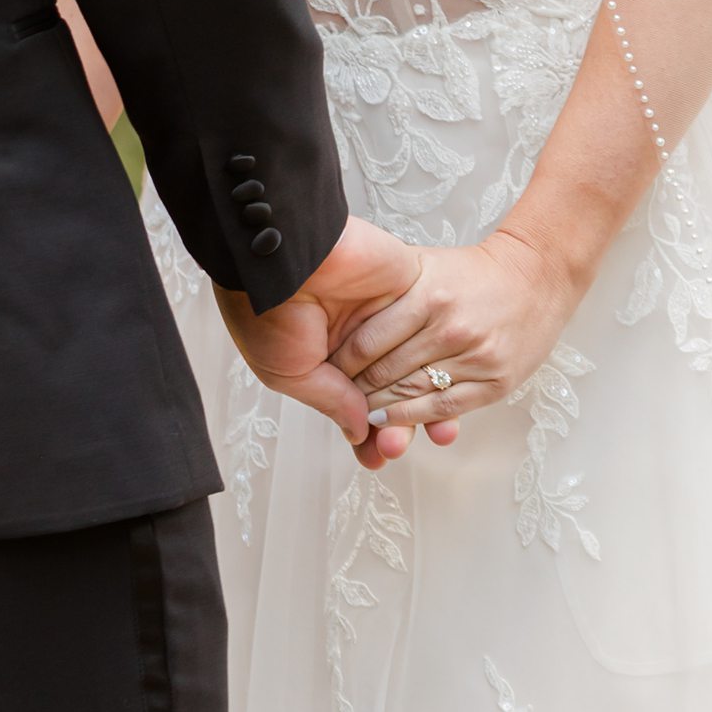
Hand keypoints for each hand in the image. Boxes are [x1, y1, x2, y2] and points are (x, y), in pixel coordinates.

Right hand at [216, 217, 451, 469]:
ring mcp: (383, 316)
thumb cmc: (267, 311)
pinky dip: (437, 364)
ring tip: (428, 435)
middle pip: (390, 392)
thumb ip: (331, 401)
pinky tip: (444, 388)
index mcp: (323, 356)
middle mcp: (356, 339)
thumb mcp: (289, 371)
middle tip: (397, 450)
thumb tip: (363, 432)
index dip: (368, 432)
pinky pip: (431, 335)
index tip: (379, 458)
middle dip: (395, 425)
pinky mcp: (408, 292)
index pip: (353, 402)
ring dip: (422, 404)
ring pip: (416, 368)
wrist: (282, 253)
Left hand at [329, 220, 581, 424]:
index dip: (341, 361)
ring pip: (412, 394)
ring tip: (355, 414)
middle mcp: (451, 327)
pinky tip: (388, 421)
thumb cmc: (474, 274)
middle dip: (354, 390)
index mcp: (429, 294)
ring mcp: (476, 357)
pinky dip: (411, 419)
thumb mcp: (425, 265)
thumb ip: (387, 287)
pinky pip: (443, 407)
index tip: (324, 368)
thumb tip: (336, 301)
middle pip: (386, 371)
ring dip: (377, 409)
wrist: (536, 278)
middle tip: (335, 397)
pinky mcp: (496, 382)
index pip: (369, 340)